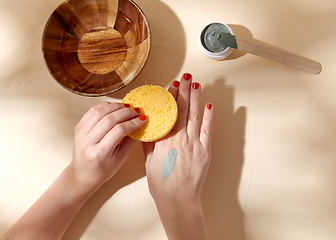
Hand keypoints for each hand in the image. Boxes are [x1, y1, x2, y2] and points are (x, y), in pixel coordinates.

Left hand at [71, 102, 145, 192]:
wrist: (83, 175)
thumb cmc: (102, 170)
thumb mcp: (120, 159)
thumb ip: (129, 141)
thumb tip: (138, 124)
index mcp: (99, 153)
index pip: (118, 131)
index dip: (132, 123)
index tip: (142, 119)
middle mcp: (87, 142)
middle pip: (109, 119)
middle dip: (126, 112)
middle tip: (137, 110)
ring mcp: (81, 134)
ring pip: (99, 112)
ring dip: (115, 106)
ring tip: (127, 107)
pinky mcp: (78, 128)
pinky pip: (91, 111)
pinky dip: (104, 106)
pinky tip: (113, 107)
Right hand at [143, 73, 213, 239]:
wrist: (178, 200)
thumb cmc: (162, 184)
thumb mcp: (149, 162)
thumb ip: (149, 143)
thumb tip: (148, 126)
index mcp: (164, 141)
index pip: (168, 113)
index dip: (171, 96)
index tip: (172, 84)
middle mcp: (179, 139)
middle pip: (183, 110)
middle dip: (184, 91)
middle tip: (186, 77)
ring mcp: (194, 144)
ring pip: (196, 116)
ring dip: (196, 99)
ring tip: (196, 85)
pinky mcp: (205, 152)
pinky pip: (208, 131)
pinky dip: (209, 117)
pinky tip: (209, 105)